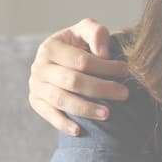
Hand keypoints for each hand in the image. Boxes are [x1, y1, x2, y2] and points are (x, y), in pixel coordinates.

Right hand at [28, 18, 129, 134]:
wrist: (60, 59)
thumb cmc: (79, 44)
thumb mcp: (86, 31)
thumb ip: (95, 33)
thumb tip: (102, 53)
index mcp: (50, 47)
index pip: (81, 61)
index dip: (105, 67)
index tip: (125, 71)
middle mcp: (39, 67)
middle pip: (73, 81)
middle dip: (101, 88)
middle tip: (125, 94)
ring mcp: (36, 86)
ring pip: (62, 100)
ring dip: (86, 108)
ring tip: (108, 114)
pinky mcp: (36, 102)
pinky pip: (49, 115)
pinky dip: (63, 124)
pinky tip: (80, 131)